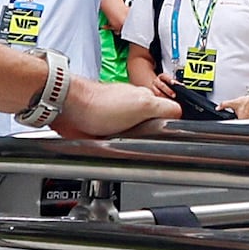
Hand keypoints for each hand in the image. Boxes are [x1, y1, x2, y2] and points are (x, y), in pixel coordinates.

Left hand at [46, 77, 175, 140]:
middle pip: (151, 131)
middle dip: (148, 140)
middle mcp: (131, 109)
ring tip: (123, 146)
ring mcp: (116, 122)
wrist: (67, 108)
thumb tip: (181, 115)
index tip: (169, 137)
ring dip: (129, 146)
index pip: (168, 115)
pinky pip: (114, 146)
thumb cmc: (97, 103)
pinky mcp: (101, 133)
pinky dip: (113, 149)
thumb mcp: (143, 105)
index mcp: (144, 100)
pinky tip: (109, 147)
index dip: (170, 128)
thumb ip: (165, 109)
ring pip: (132, 141)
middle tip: (141, 143)